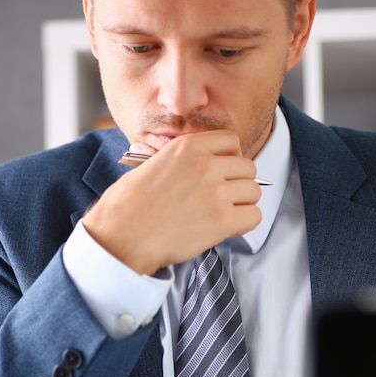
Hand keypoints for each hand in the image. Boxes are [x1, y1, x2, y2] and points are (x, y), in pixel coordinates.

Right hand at [82, 130, 262, 274]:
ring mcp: (216, 192)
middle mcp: (206, 165)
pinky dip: (245, 224)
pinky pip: (254, 216)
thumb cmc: (127, 207)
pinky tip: (227, 228)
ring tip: (224, 215)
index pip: (232, 140)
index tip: (223, 172)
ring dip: (243, 204)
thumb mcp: (150, 165)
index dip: (231, 158)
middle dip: (238, 184)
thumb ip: (180, 162)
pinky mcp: (222, 220)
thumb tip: (196, 167)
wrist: (121, 236)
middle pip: (248, 168)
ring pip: (254, 191)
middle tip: (224, 199)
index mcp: (187, 147)